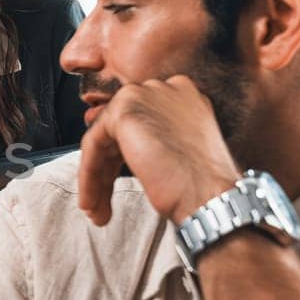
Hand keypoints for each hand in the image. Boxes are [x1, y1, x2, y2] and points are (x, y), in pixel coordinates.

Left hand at [77, 75, 239, 226]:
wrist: (210, 196)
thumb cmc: (204, 186)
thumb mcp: (183, 151)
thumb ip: (157, 139)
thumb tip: (130, 148)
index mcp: (185, 96)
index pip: (141, 123)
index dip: (124, 157)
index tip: (116, 185)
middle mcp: (166, 88)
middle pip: (120, 130)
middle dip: (107, 170)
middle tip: (102, 203)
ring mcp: (145, 95)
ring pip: (104, 139)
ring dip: (95, 179)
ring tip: (96, 211)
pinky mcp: (124, 110)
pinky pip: (93, 143)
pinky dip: (88, 175)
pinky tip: (91, 202)